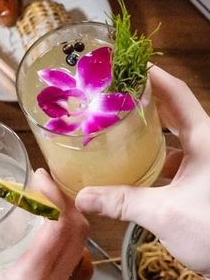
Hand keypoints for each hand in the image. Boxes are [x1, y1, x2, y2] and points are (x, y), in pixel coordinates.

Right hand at [0, 170, 88, 279]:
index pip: (57, 228)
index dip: (54, 196)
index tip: (38, 175)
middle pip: (78, 232)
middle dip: (66, 200)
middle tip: (40, 183)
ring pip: (78, 245)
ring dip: (67, 218)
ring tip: (40, 200)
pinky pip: (70, 259)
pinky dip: (63, 237)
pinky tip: (38, 231)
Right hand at [75, 65, 209, 277]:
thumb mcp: (163, 214)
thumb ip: (121, 201)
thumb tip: (81, 197)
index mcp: (206, 141)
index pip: (177, 96)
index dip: (152, 77)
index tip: (126, 65)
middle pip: (175, 115)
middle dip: (143, 107)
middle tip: (110, 100)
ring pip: (177, 143)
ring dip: (149, 139)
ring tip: (115, 135)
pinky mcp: (207, 187)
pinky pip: (179, 166)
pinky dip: (157, 165)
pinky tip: (134, 174)